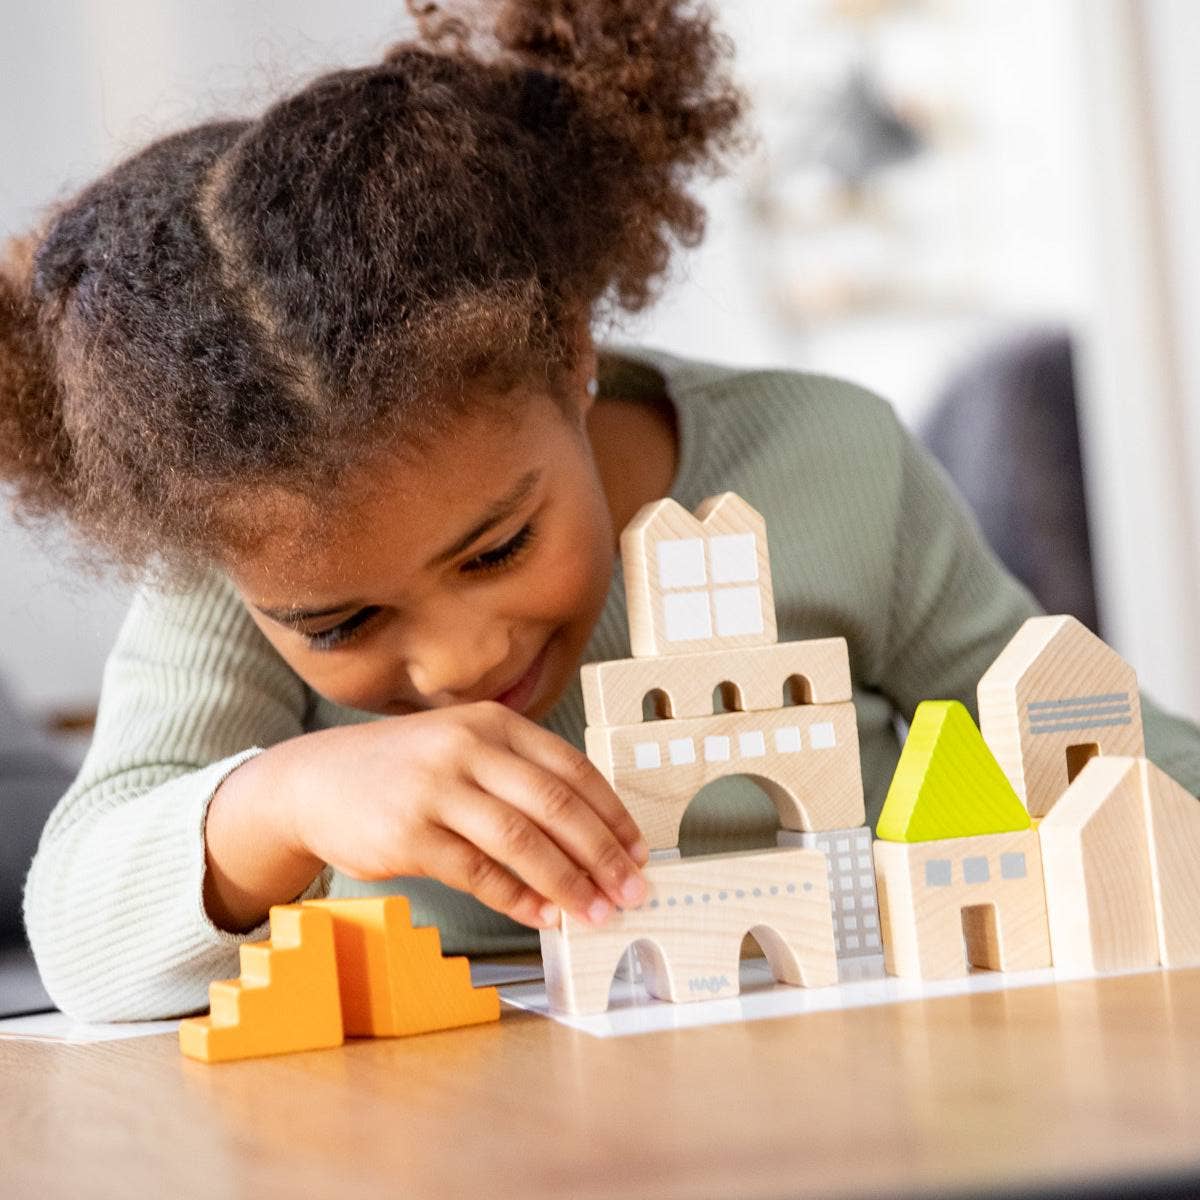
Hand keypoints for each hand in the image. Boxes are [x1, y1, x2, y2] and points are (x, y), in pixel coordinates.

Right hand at [281, 701, 648, 928]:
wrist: (316, 781)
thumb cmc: (406, 768)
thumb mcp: (464, 746)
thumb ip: (519, 776)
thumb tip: (590, 836)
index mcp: (493, 723)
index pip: (572, 769)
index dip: (612, 815)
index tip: (638, 852)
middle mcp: (468, 748)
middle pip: (556, 806)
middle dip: (602, 855)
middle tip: (632, 891)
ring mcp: (436, 790)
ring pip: (522, 843)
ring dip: (568, 884)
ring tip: (595, 913)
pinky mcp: (409, 835)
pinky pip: (479, 874)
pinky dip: (518, 899)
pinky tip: (543, 916)